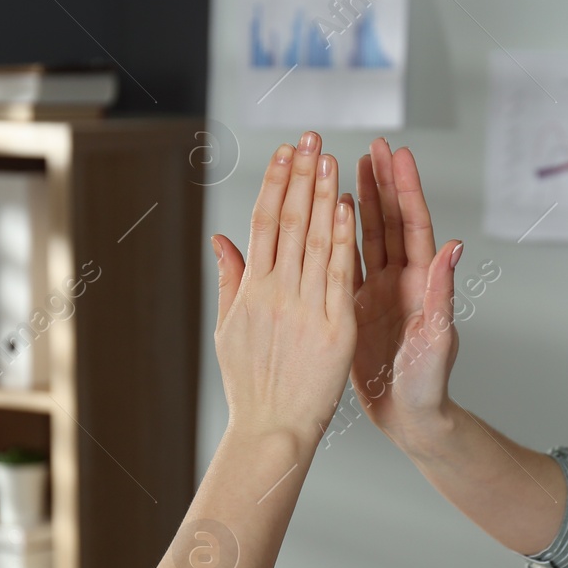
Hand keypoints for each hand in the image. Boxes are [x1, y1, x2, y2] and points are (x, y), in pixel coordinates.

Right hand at [212, 131, 356, 445]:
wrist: (274, 431)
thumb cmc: (253, 386)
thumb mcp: (230, 330)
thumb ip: (230, 281)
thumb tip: (221, 240)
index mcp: (251, 291)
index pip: (265, 223)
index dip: (276, 185)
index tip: (284, 153)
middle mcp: (275, 293)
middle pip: (289, 222)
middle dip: (300, 177)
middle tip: (309, 137)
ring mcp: (304, 308)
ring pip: (314, 240)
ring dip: (322, 194)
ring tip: (329, 157)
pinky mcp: (333, 327)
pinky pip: (338, 274)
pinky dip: (342, 238)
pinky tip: (347, 206)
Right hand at [351, 137, 462, 450]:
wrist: (411, 418)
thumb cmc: (430, 385)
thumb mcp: (437, 339)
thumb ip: (442, 293)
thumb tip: (453, 248)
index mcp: (422, 284)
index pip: (414, 225)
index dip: (406, 188)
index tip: (399, 153)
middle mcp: (402, 282)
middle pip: (392, 220)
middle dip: (383, 181)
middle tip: (374, 144)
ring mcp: (381, 293)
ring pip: (369, 236)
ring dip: (362, 200)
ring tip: (350, 165)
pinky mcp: (358, 307)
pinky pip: (347, 263)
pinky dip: (340, 236)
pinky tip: (331, 214)